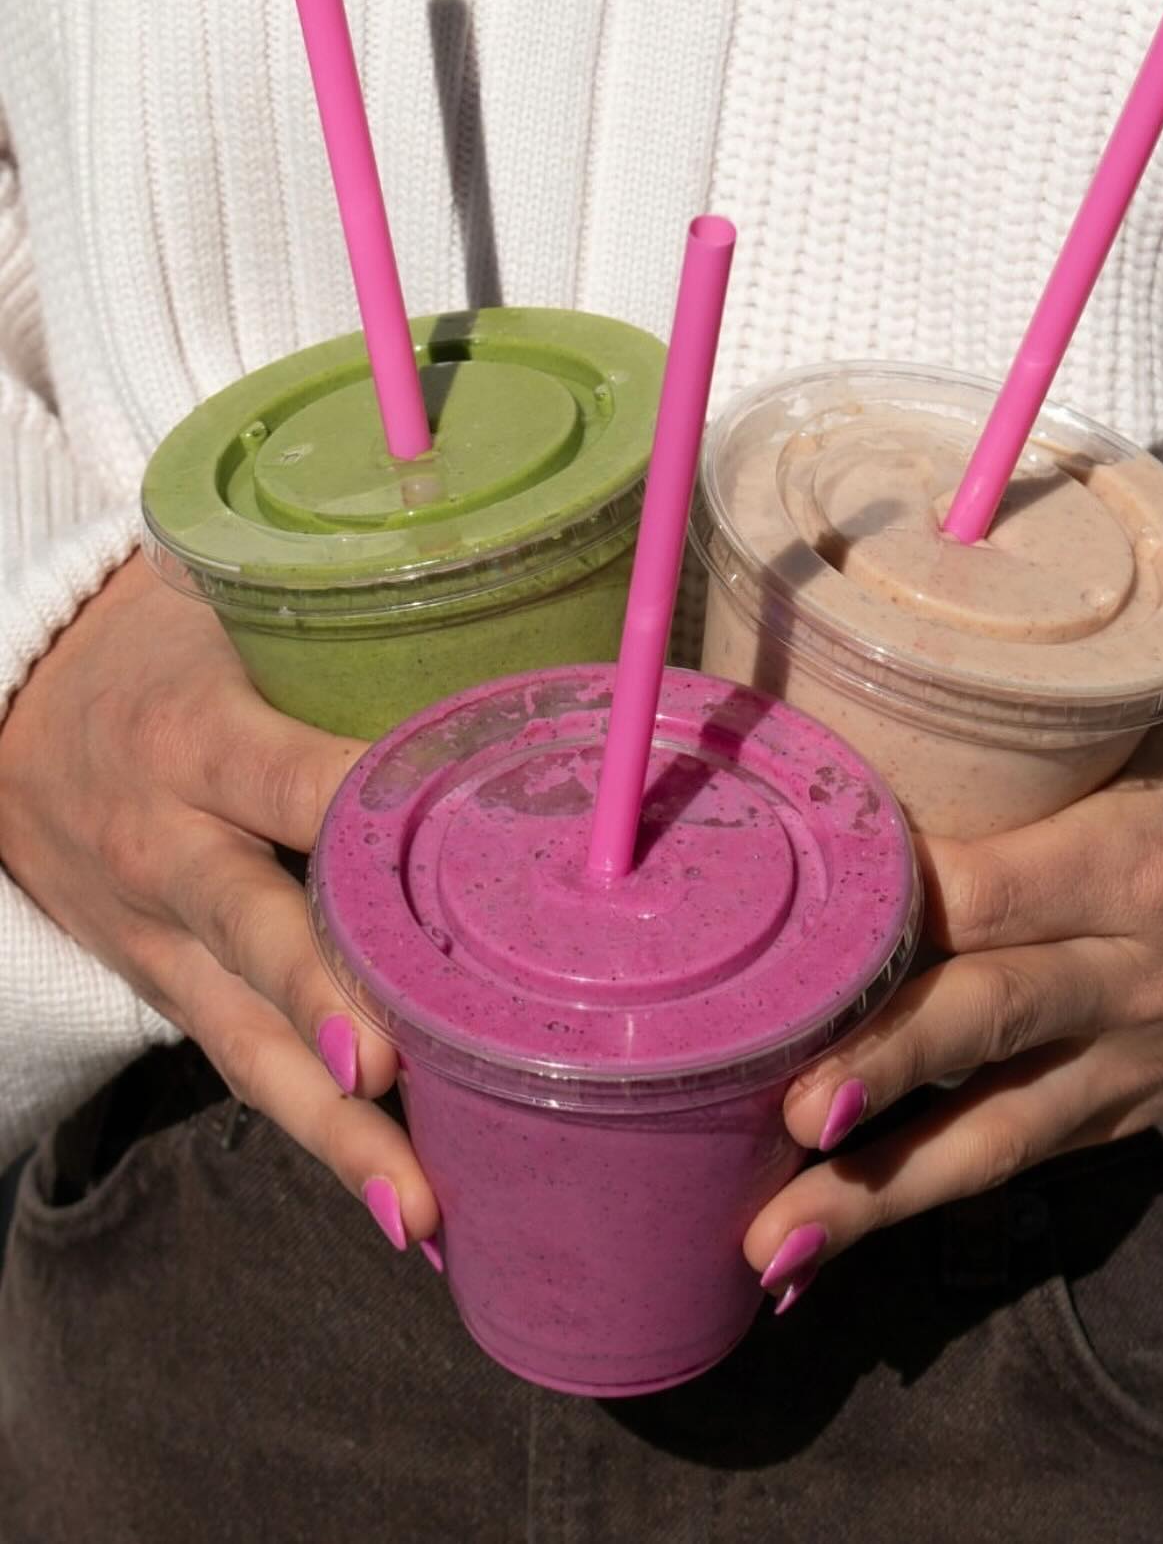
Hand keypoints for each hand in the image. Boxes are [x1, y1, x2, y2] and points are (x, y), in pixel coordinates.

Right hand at [0, 556, 437, 1256]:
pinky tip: (401, 1207)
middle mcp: (169, 847)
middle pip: (255, 932)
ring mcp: (160, 937)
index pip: (284, 776)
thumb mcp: (213, 602)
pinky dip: (317, 1131)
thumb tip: (490, 578)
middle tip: (393, 1070)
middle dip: (327, 1003)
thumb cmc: (151, 650)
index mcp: (192, 737)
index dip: (359, 813)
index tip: (453, 853)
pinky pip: (241, 1066)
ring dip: (334, 1125)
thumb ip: (338, 608)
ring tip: (419, 1208)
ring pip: (246, 1039)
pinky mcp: (166, 991)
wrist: (2, 715)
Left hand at [745, 610, 1162, 1305]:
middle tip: (788, 1108)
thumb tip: (941, 609)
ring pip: (1000, 1131)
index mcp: (1134, 860)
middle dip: (883, 1065)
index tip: (786, 918)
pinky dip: (946, 1188)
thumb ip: (1080, 672)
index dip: (888, 906)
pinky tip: (852, 1229)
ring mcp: (1133, 1053)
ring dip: (886, 1188)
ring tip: (778, 1241)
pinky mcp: (1137, 1103)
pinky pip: (1034, 1153)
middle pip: (985, 1020)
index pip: (990, 887)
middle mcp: (1128, 971)